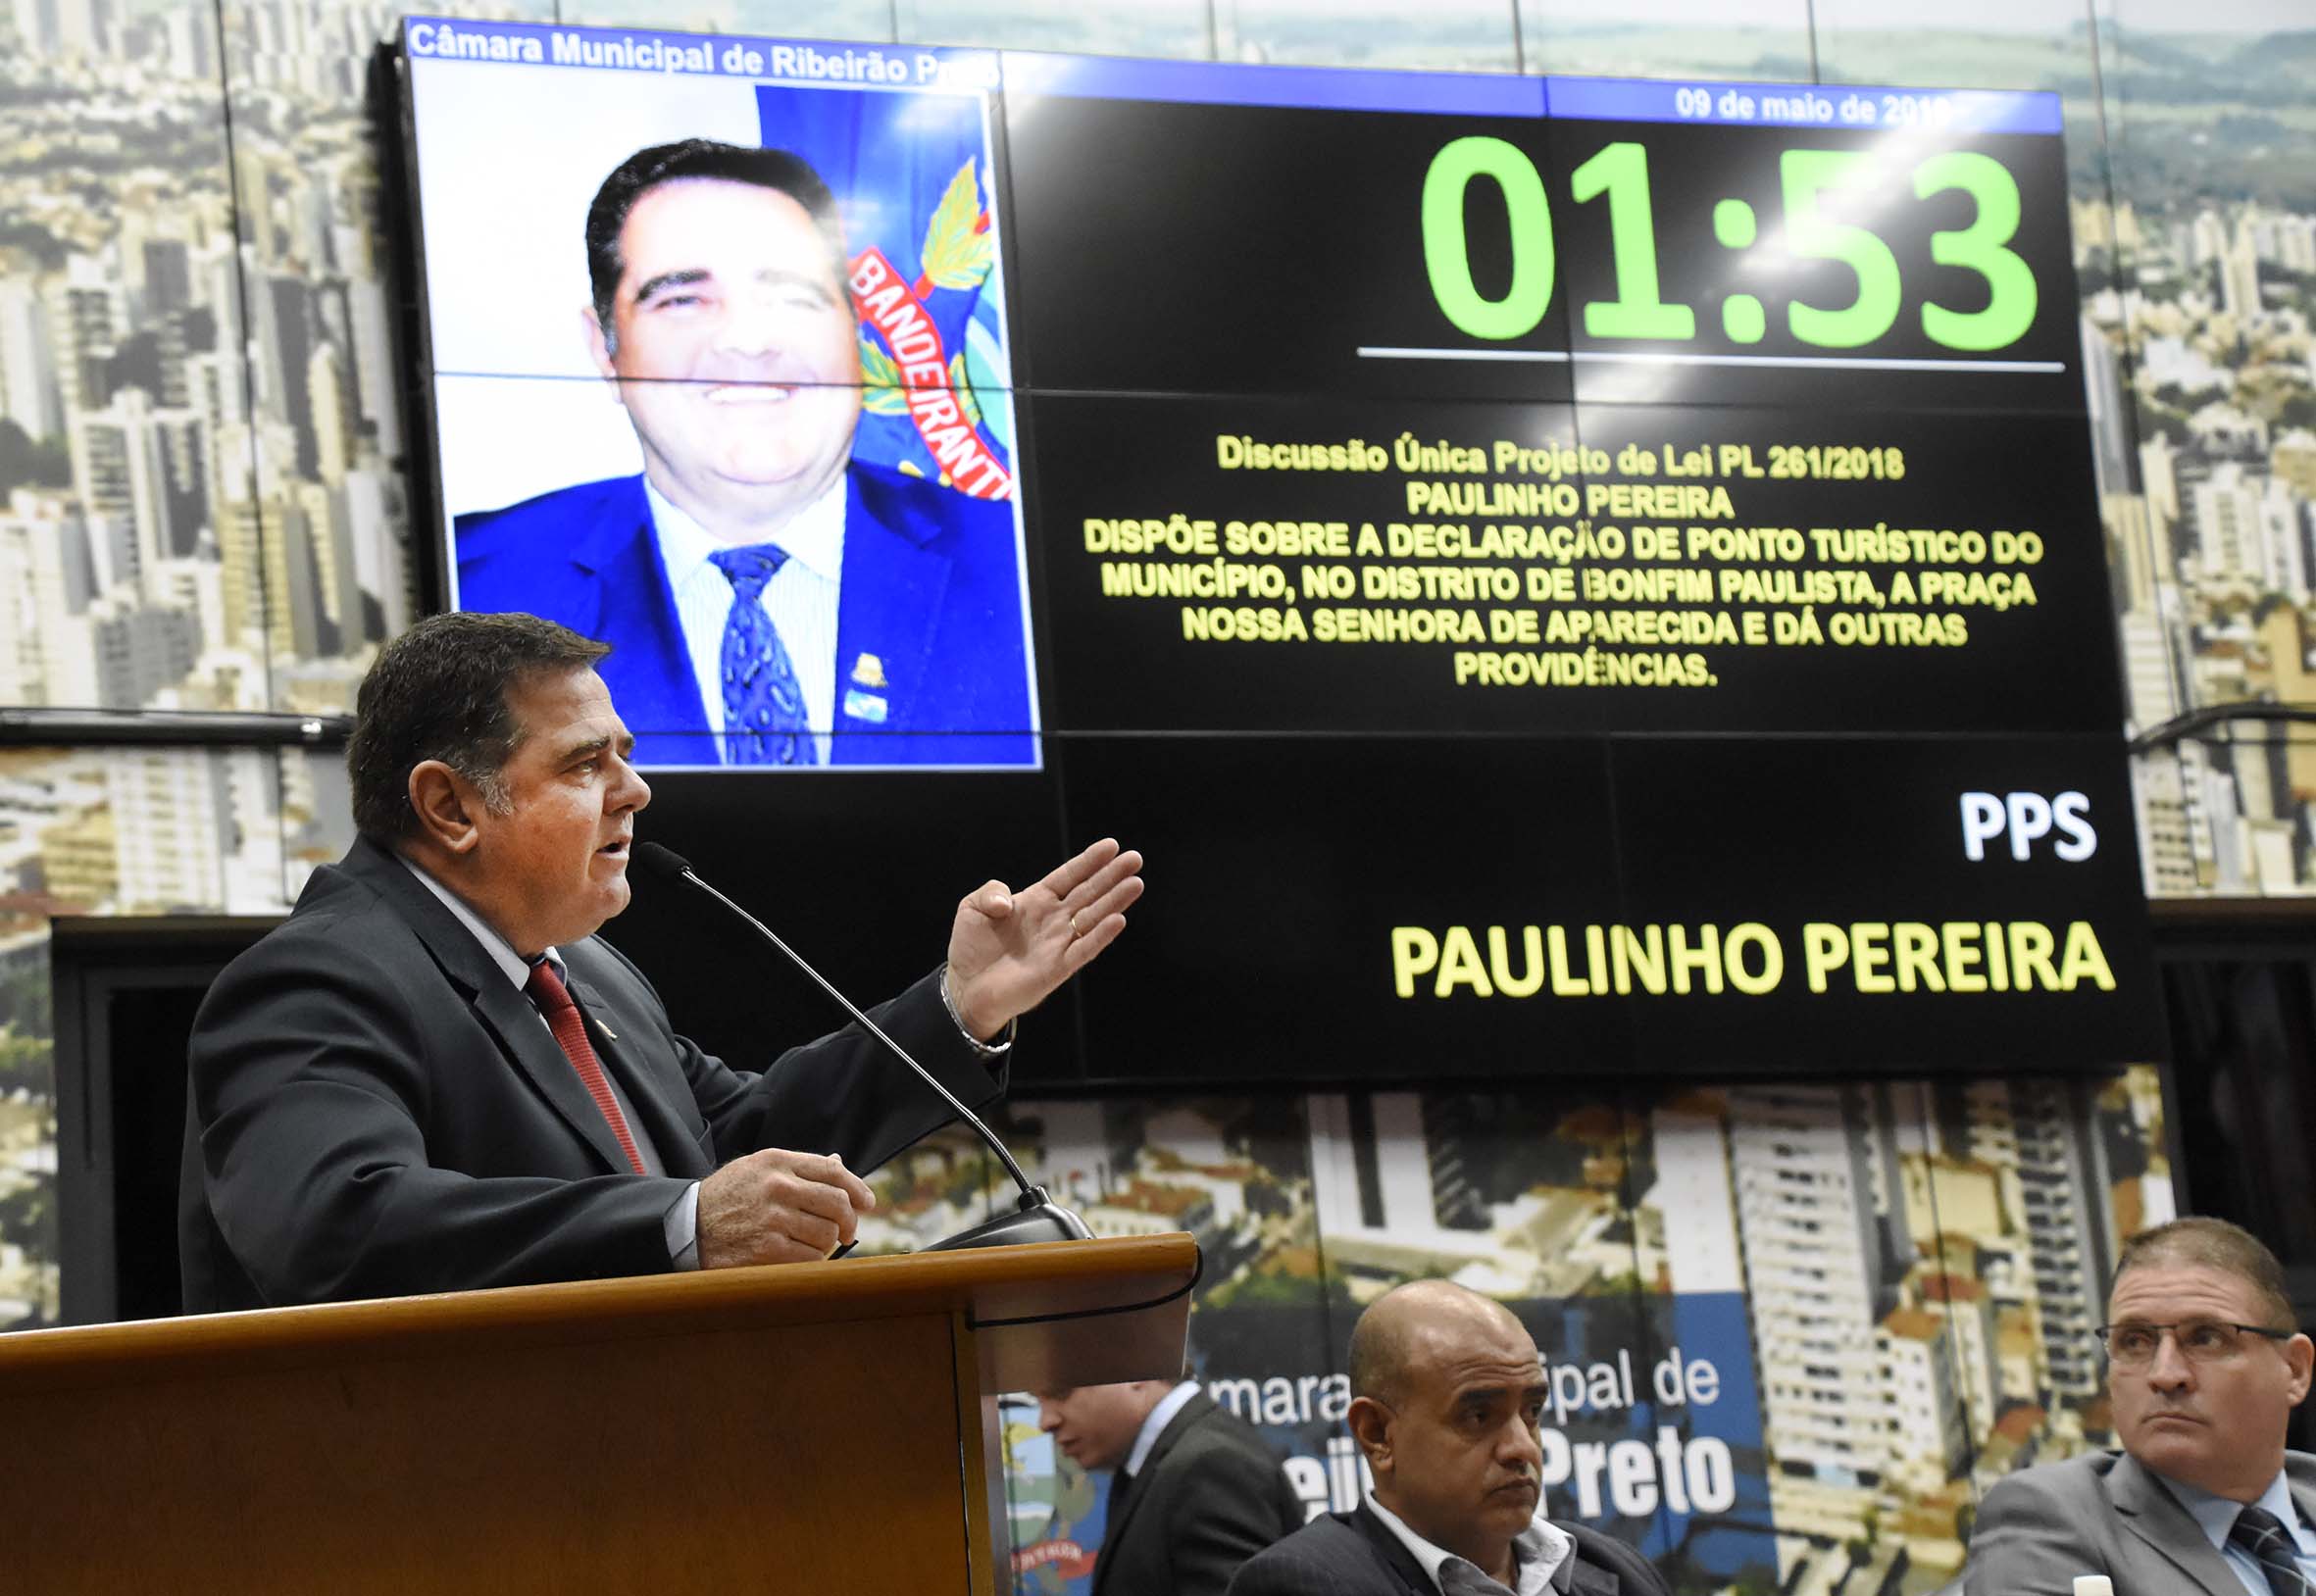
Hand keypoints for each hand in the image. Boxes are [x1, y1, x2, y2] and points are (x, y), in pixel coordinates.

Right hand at [695, 1148, 875, 1266]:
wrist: (685, 1226)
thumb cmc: (727, 1197)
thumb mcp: (757, 1169)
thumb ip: (798, 1168)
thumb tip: (838, 1162)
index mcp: (776, 1162)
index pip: (832, 1171)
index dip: (856, 1188)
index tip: (867, 1202)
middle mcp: (777, 1187)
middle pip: (837, 1203)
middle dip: (849, 1221)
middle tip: (848, 1232)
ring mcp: (772, 1219)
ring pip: (826, 1233)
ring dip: (826, 1243)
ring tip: (811, 1243)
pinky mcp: (766, 1250)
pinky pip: (810, 1257)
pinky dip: (812, 1260)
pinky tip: (798, 1256)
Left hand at [945, 837, 1144, 1039]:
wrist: (966, 987)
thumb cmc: (972, 946)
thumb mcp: (972, 907)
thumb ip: (990, 892)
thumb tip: (1008, 903)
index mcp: (1037, 900)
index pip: (1069, 876)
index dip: (1089, 861)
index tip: (1111, 846)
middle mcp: (1053, 919)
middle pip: (1088, 893)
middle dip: (1112, 875)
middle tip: (1135, 858)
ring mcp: (1058, 943)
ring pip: (1093, 917)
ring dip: (1114, 901)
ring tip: (1135, 883)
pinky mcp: (1058, 968)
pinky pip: (1084, 949)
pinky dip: (1101, 935)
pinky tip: (1117, 920)